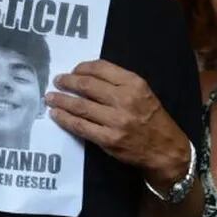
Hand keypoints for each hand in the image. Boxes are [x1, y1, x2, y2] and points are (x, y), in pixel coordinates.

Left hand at [47, 60, 190, 188]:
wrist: (166, 149)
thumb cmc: (152, 119)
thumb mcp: (143, 93)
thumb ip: (119, 83)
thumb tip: (86, 75)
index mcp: (134, 84)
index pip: (101, 68)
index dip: (81, 68)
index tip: (72, 70)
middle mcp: (125, 99)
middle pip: (87, 85)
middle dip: (67, 82)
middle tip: (56, 81)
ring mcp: (116, 120)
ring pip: (80, 106)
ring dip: (61, 100)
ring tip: (50, 97)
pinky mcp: (109, 139)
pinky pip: (80, 126)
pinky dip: (64, 119)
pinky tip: (55, 114)